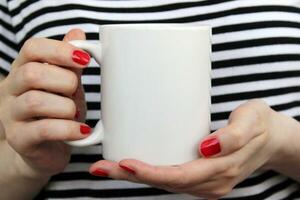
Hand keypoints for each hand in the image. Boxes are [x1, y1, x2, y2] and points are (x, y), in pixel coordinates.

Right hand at [0, 29, 89, 179]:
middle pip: (32, 73)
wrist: (46, 149)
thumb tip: (78, 34)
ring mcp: (10, 115)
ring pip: (35, 101)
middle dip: (65, 82)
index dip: (60, 50)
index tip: (85, 59)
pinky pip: (43, 130)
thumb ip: (70, 63)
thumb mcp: (66, 85)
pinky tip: (82, 131)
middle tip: (76, 93)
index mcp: (23, 70)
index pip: (32, 48)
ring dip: (66, 107)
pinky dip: (68, 129)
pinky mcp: (18, 139)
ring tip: (75, 114)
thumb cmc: (58, 113)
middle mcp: (10, 90)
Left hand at [90, 99, 283, 198]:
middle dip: (131, 176)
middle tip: (101, 166)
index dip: (150, 173)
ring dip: (136, 176)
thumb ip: (232, 136)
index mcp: (221, 171)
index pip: (178, 177)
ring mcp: (206, 182)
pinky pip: (172, 179)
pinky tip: (135, 166)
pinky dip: (151, 173)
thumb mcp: (252, 121)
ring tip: (109, 166)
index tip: (124, 163)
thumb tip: (206, 148)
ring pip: (166, 184)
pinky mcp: (203, 176)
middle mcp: (210, 183)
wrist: (273, 138)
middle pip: (165, 183)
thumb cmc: (260, 125)